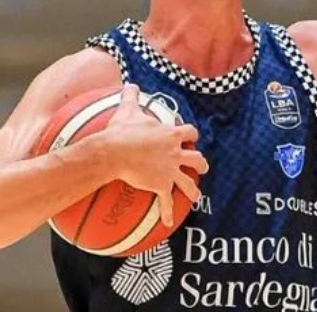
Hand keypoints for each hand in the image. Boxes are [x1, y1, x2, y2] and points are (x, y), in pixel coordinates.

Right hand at [103, 84, 207, 226]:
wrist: (115, 151)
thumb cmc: (121, 131)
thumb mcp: (128, 110)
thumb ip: (131, 96)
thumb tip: (129, 83)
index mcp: (170, 134)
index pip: (189, 133)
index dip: (190, 135)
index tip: (189, 138)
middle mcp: (175, 153)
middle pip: (197, 158)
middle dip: (200, 163)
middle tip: (201, 166)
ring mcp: (169, 170)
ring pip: (189, 182)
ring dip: (193, 190)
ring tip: (195, 197)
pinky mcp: (161, 185)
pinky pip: (167, 202)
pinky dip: (167, 213)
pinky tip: (167, 223)